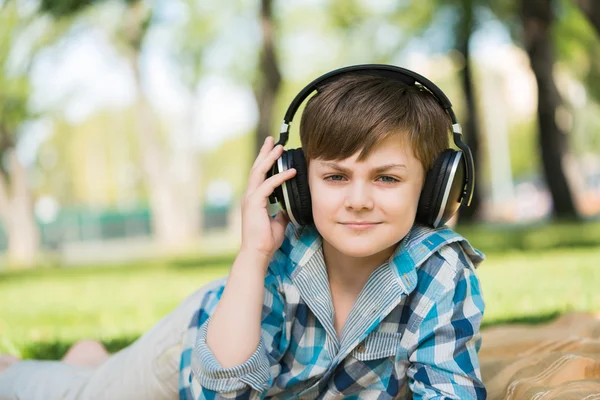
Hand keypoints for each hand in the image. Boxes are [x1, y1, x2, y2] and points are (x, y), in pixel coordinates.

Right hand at [240, 136, 296, 259]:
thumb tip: (290, 206)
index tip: (274, 151)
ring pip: (260, 172)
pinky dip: (280, 177)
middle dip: (265, 153)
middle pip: (257, 168)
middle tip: (273, 140)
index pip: (260, 175)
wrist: (258, 253)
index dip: (266, 162)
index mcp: (254, 199)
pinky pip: (268, 185)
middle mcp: (250, 196)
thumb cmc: (266, 240)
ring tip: (280, 147)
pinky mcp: (255, 203)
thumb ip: (282, 212)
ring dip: (270, 158)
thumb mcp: (279, 223)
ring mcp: (251, 199)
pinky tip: (290, 172)